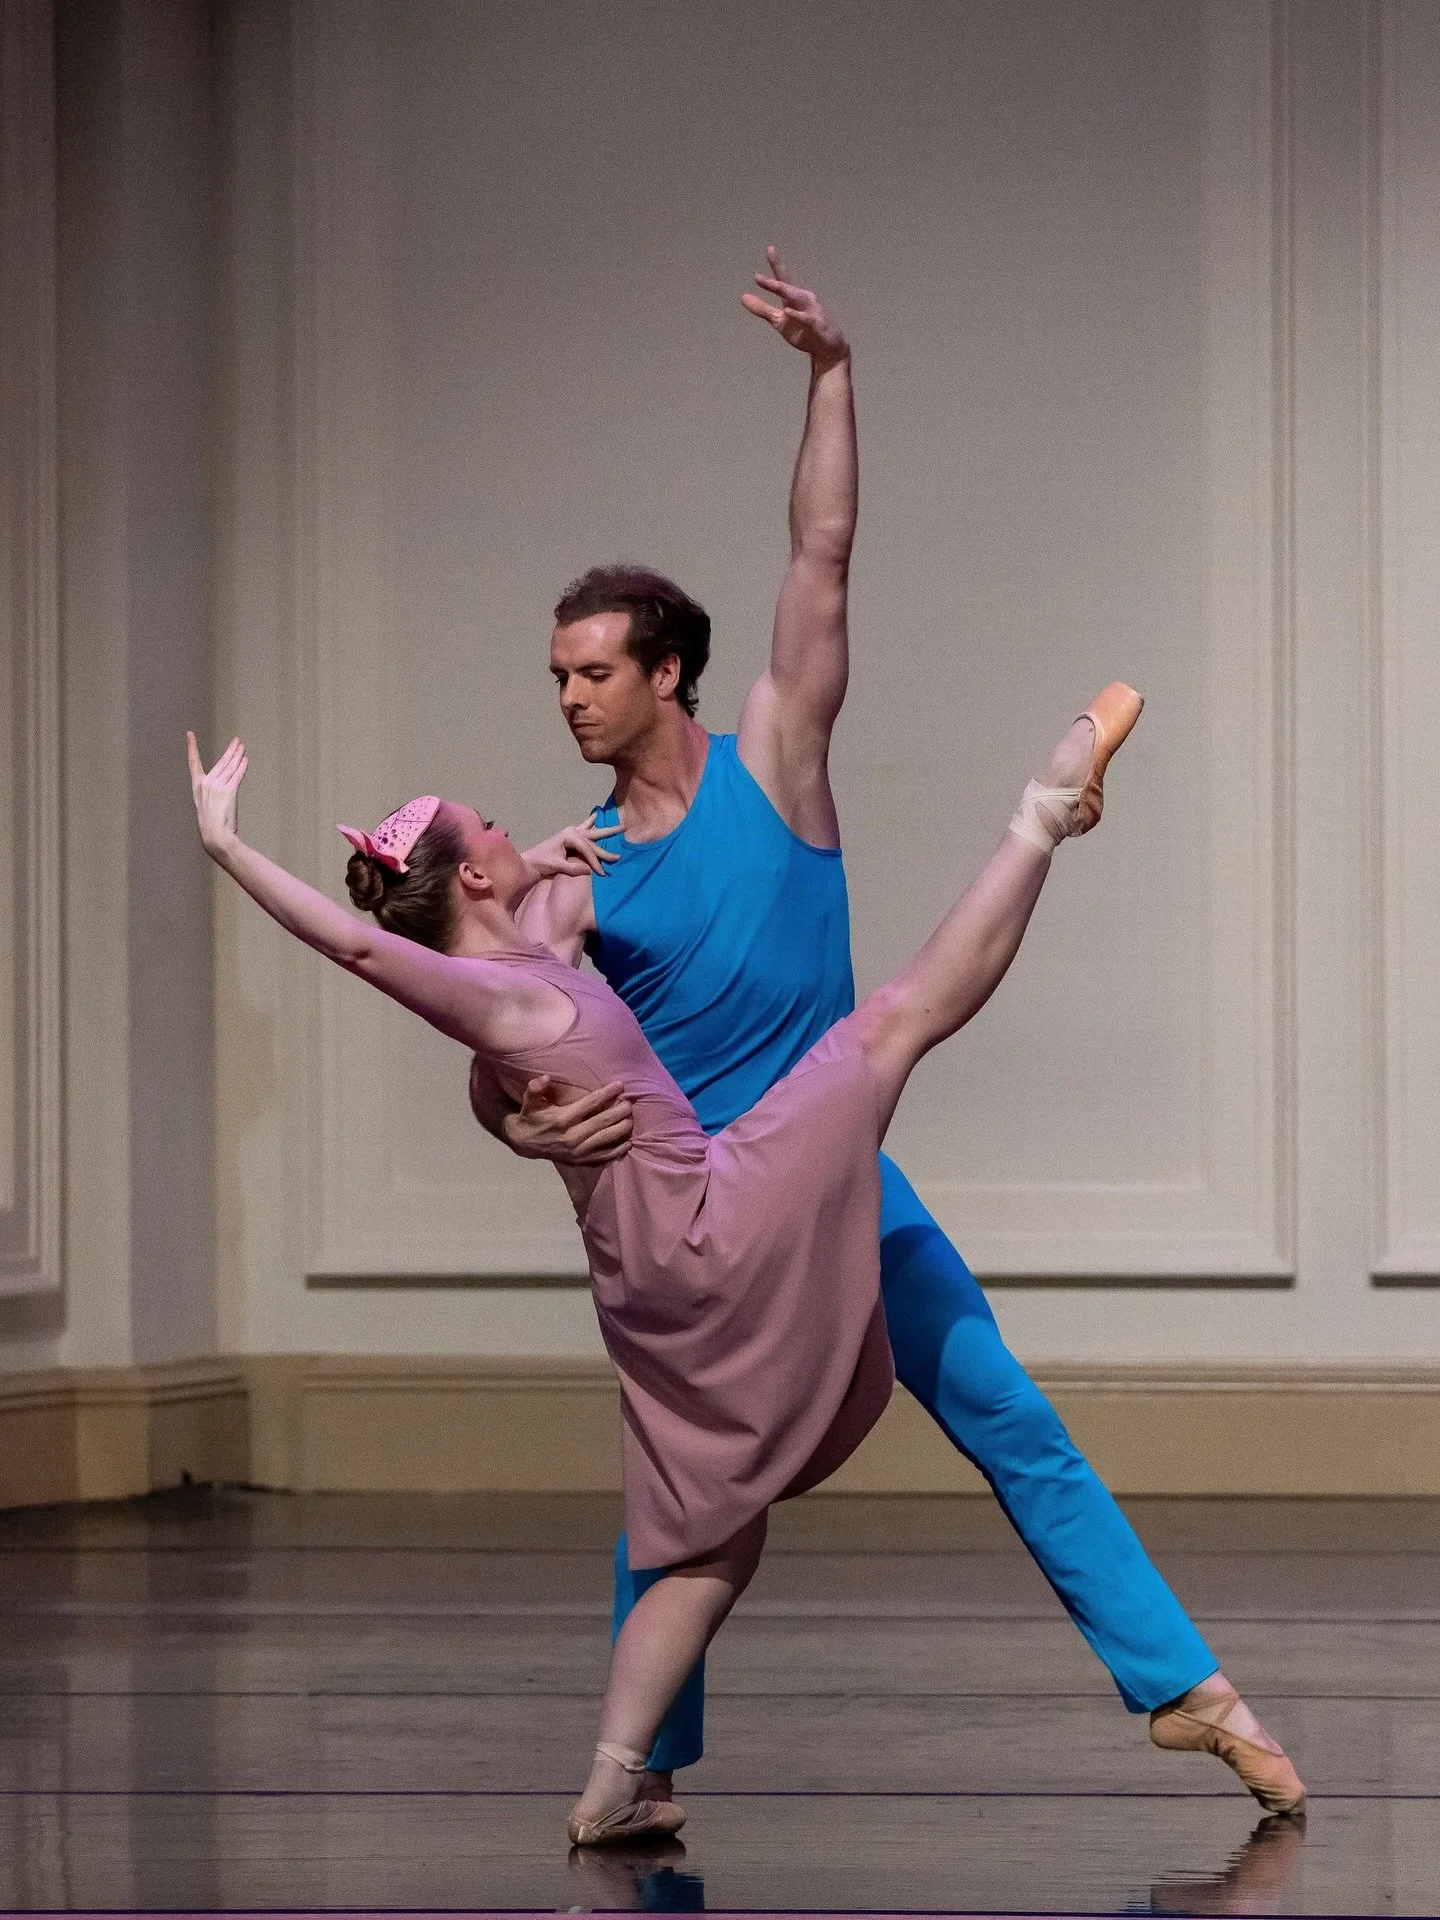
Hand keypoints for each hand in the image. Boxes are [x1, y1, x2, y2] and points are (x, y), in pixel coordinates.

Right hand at [187, 731, 246, 859]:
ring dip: (238, 756)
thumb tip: (222, 791)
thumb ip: (212, 795)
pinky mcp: (229, 791)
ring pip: (230, 767)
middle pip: (221, 763)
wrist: (215, 836)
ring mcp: (217, 786)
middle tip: (237, 741)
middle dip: (230, 751)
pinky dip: (242, 767)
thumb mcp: (206, 807)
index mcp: (197, 787)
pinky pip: (237, 775)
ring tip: (243, 747)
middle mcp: (206, 784)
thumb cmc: (211, 827)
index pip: (194, 762)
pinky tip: (245, 759)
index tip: (190, 734)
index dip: (192, 747)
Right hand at [502, 1074, 633, 1164]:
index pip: (589, 1104)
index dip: (606, 1094)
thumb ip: (535, 1089)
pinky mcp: (581, 1161)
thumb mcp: (529, 1101)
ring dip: (622, 1129)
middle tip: (630, 1103)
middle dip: (619, 1112)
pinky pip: (603, 1157)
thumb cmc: (531, 1117)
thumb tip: (545, 1078)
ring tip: (631, 1118)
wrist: (524, 1143)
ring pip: (606, 1139)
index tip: (620, 1085)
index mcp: (562, 1119)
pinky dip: (618, 1150)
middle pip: (602, 1122)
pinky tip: (628, 1142)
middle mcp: (572, 1136)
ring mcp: (578, 1151)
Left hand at [523, 814, 621, 879]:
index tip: (603, 873)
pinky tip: (595, 816)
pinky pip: (582, 829)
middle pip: (594, 837)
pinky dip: (589, 822)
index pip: (588, 850)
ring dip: (604, 828)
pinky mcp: (568, 837)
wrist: (529, 861)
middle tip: (625, 831)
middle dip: (610, 835)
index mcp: (569, 836)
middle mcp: (571, 832)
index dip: (596, 862)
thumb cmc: (540, 862)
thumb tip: (590, 870)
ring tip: (619, 824)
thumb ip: (573, 868)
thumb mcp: (557, 865)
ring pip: (592, 832)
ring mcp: (570, 833)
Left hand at [741, 245, 848, 367]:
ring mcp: (812, 311)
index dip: (776, 264)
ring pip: (798, 298)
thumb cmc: (804, 332)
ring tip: (773, 286)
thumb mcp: (779, 321)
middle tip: (758, 276)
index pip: (783, 278)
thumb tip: (743, 297)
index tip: (770, 249)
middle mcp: (804, 299)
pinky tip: (788, 311)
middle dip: (775, 280)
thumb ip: (762, 309)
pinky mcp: (818, 325)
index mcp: (793, 296)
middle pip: (788, 286)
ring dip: (786, 292)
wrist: (827, 349)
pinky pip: (807, 318)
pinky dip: (798, 315)